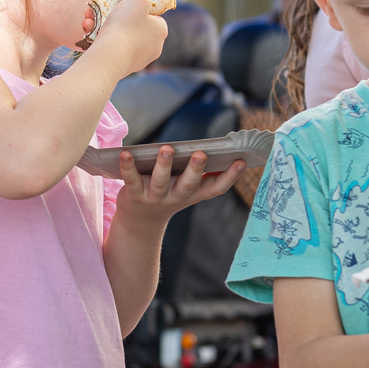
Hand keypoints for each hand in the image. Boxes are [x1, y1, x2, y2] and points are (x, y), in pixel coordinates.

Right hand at [87, 0, 167, 74]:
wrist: (109, 56)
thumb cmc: (126, 25)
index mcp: (160, 31)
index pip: (153, 15)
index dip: (138, 5)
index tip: (124, 0)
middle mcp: (152, 47)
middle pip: (133, 24)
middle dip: (114, 14)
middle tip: (103, 8)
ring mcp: (137, 59)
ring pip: (119, 35)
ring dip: (102, 24)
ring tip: (90, 18)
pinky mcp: (121, 66)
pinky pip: (110, 47)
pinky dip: (98, 37)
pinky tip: (88, 30)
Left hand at [114, 145, 245, 224]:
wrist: (141, 219)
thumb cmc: (168, 193)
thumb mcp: (185, 186)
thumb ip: (197, 170)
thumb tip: (212, 147)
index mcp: (193, 193)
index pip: (215, 188)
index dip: (230, 176)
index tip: (242, 161)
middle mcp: (177, 196)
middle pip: (188, 184)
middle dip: (195, 169)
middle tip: (201, 154)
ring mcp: (156, 197)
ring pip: (161, 181)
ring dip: (164, 164)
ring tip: (167, 148)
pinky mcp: (135, 194)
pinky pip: (132, 180)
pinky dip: (128, 166)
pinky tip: (126, 153)